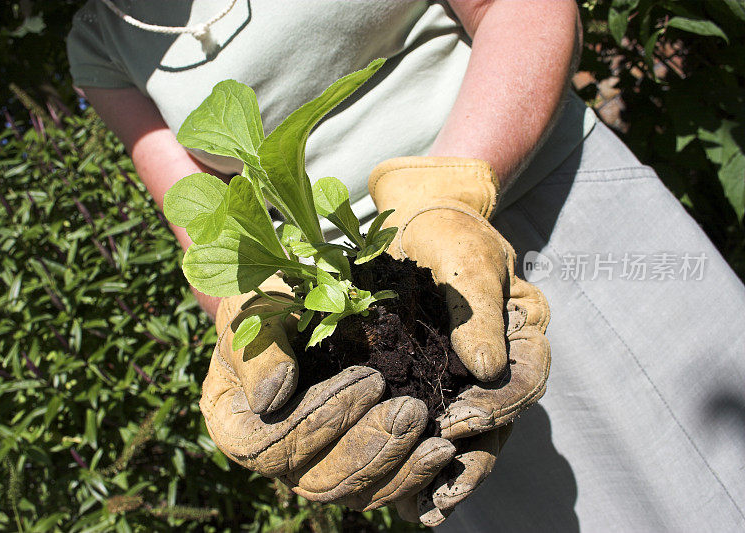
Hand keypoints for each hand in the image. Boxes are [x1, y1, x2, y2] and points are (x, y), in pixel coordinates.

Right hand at [199, 277, 456, 507]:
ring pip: (353, 493)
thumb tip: (273, 399)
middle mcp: (272, 457)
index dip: (317, 421)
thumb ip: (259, 352)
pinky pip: (379, 488)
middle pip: (316, 480)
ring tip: (437, 442)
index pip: (268, 446)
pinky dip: (412, 475)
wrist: (299, 303)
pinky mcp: (351, 466)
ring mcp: (313, 466)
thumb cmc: (269, 301)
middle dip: (368, 448)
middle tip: (411, 411)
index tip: (369, 380)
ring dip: (397, 468)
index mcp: (235, 426)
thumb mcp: (255, 313)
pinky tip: (442, 453)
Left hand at [369, 157, 550, 524]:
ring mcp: (468, 379)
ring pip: (470, 436)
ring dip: (446, 473)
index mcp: (523, 335)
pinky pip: (433, 428)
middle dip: (471, 458)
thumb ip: (478, 309)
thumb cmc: (450, 237)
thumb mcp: (468, 262)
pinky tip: (401, 493)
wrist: (420, 226)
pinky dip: (421, 459)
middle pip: (501, 424)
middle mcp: (502, 364)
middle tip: (437, 487)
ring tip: (419, 508)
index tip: (456, 422)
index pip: (525, 381)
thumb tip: (485, 369)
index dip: (497, 408)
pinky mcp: (431, 385)